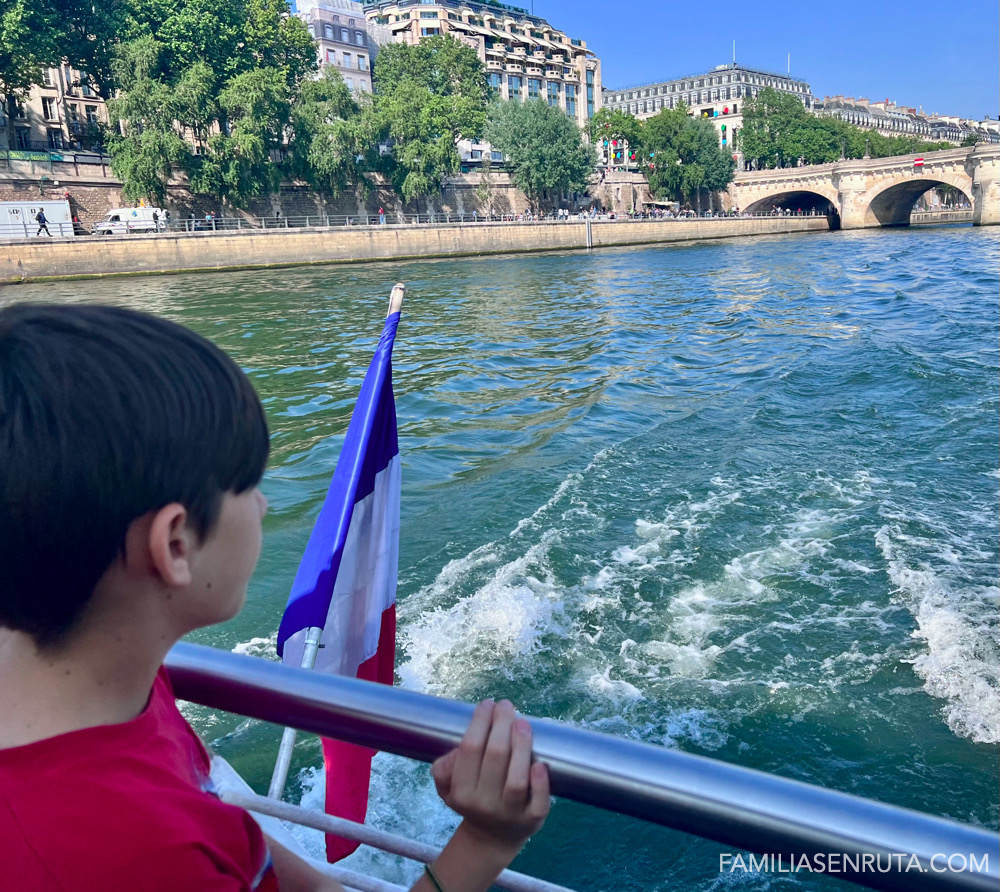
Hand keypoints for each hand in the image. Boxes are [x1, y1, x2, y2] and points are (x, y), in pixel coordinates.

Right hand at [431, 699, 549, 854]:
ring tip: (523, 723)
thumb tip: (458, 747)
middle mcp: (484, 804)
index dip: (479, 722)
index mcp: (461, 793)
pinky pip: (538, 802)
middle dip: (501, 725)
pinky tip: (540, 763)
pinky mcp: (534, 820)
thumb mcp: (449, 788)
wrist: (493, 838)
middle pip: (495, 758)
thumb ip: (444, 768)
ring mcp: (511, 814)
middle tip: (506, 706)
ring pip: (516, 779)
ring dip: (521, 746)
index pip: (470, 750)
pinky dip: (541, 783)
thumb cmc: (472, 799)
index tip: (488, 704)